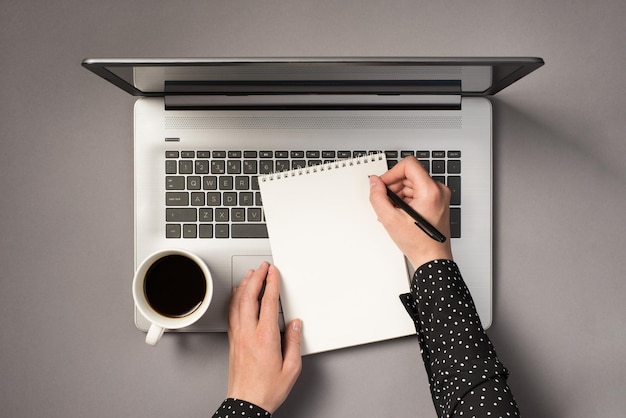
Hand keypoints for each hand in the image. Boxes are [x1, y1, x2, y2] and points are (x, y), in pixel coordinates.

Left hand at [227, 262, 301, 412]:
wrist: (246, 404)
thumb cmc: (267, 389)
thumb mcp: (291, 367)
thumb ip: (294, 342)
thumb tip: (295, 324)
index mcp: (265, 337)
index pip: (268, 302)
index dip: (271, 283)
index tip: (274, 272)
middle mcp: (249, 334)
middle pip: (249, 297)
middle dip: (256, 278)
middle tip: (262, 267)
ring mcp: (238, 337)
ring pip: (238, 304)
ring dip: (244, 286)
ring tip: (250, 275)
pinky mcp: (232, 342)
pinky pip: (232, 314)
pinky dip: (235, 300)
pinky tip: (237, 296)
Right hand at [369, 156, 452, 268]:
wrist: (432, 259)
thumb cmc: (419, 244)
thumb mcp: (390, 219)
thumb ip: (378, 197)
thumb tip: (374, 182)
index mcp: (431, 191)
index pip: (409, 164)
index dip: (391, 173)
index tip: (383, 185)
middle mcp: (439, 190)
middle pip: (409, 174)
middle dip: (394, 186)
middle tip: (386, 202)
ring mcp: (439, 196)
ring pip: (412, 183)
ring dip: (399, 194)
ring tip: (393, 211)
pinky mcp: (437, 202)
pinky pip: (417, 192)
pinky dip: (406, 200)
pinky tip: (399, 213)